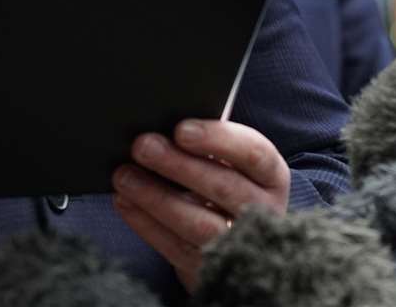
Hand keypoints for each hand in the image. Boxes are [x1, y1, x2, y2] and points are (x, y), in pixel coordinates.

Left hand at [111, 119, 290, 290]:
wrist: (233, 243)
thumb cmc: (223, 184)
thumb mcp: (229, 162)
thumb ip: (207, 144)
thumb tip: (162, 127)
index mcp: (270, 175)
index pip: (253, 152)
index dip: (218, 139)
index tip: (181, 129)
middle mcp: (262, 210)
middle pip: (223, 186)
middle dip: (178, 165)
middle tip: (142, 146)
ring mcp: (239, 244)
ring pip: (199, 223)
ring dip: (156, 197)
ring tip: (124, 176)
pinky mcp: (212, 269)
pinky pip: (176, 247)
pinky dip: (146, 223)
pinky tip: (125, 201)